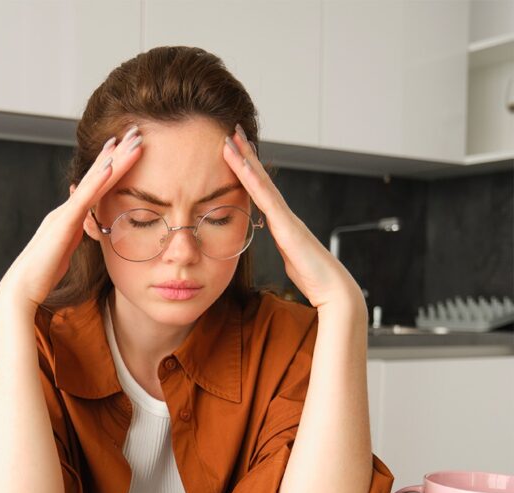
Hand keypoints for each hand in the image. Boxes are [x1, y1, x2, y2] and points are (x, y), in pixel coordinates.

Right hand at [0, 125, 143, 309]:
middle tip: (134, 132)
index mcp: (69, 217)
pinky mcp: (63, 224)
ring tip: (129, 140)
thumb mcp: (64, 252)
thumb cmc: (41, 274)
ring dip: (113, 160)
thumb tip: (84, 233)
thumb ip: (74, 238)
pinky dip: (97, 182)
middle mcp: (66, 210)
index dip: (110, 166)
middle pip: (95, 177)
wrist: (21, 287)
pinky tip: (110, 166)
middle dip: (116, 153)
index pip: (94, 187)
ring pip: (92, 182)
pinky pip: (84, 199)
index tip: (124, 148)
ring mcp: (64, 214)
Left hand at [222, 125, 364, 313]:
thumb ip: (283, 248)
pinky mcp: (287, 226)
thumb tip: (279, 245)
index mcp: (282, 222)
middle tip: (232, 130)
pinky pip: (266, 199)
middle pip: (260, 178)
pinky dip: (253, 181)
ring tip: (232, 138)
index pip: (260, 190)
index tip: (235, 149)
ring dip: (246, 160)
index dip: (247, 169)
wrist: (333, 290)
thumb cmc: (313, 278)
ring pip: (262, 182)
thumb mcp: (290, 259)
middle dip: (246, 154)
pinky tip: (242, 166)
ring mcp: (286, 217)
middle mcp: (284, 214)